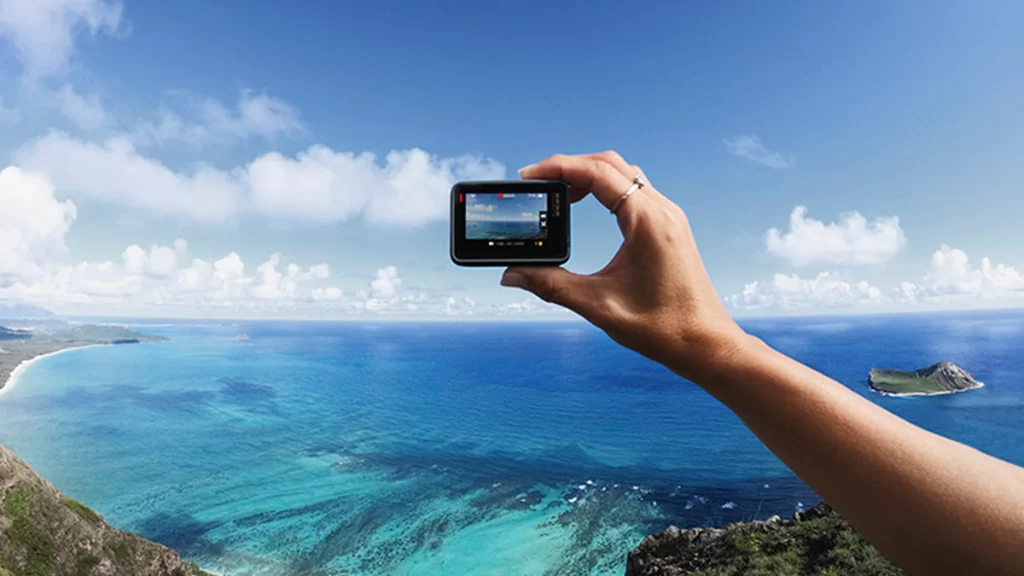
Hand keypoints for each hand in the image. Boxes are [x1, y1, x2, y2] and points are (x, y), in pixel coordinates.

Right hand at [503, 152, 747, 380]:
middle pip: (609, 164)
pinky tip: (588, 205)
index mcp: (648, 223)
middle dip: (570, 166)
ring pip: (624, 174)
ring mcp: (669, 217)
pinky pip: (635, 190)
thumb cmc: (662, 328)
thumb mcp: (599, 306)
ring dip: (589, 175)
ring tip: (559, 193)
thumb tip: (511, 274)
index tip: (528, 175)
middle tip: (538, 182)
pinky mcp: (669, 227)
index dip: (558, 167)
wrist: (706, 343)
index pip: (597, 173)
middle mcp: (662, 211)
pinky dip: (606, 188)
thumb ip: (551, 286)